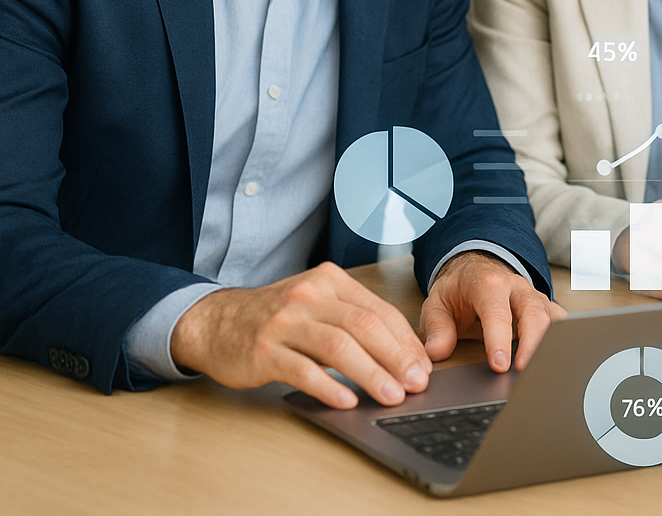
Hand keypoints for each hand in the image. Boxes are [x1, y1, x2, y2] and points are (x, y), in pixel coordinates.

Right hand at [169, 261, 429, 409]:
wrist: (216, 322)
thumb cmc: (277, 317)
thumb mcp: (318, 306)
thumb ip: (354, 321)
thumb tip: (402, 355)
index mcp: (330, 281)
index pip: (379, 310)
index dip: (406, 341)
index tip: (424, 366)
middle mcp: (309, 296)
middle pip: (364, 326)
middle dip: (396, 357)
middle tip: (416, 383)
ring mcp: (285, 322)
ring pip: (338, 347)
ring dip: (370, 374)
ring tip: (390, 396)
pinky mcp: (263, 349)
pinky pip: (302, 369)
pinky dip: (328, 386)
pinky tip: (346, 401)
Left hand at [419, 251, 565, 372]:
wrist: (473, 269)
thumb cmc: (458, 289)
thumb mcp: (437, 304)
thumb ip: (436, 329)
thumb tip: (437, 352)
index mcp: (487, 284)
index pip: (497, 311)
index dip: (499, 339)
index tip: (499, 365)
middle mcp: (515, 287)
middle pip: (534, 312)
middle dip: (532, 343)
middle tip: (523, 371)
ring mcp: (533, 296)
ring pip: (552, 316)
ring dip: (551, 343)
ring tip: (543, 370)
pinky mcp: (543, 306)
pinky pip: (560, 320)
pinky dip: (561, 338)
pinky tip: (553, 359)